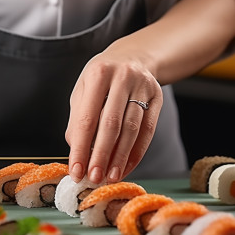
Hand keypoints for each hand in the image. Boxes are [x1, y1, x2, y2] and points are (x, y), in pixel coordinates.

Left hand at [65, 46, 162, 184]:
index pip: (87, 117)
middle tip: (94, 178)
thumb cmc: (102, 77)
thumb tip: (75, 150)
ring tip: (110, 177)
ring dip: (120, 158)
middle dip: (101, 155)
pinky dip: (136, 153)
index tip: (75, 170)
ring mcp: (143, 87)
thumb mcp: (84, 89)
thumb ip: (78, 118)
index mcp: (98, 73)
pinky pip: (148, 131)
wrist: (133, 57)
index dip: (81, 147)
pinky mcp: (158, 97)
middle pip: (112, 124)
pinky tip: (126, 167)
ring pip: (132, 129)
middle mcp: (122, 77)